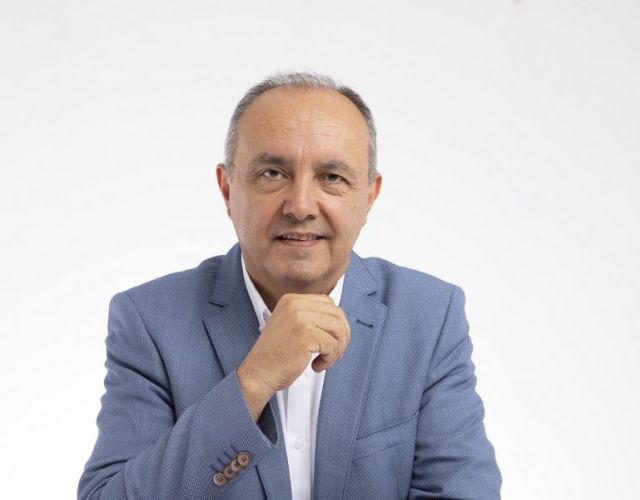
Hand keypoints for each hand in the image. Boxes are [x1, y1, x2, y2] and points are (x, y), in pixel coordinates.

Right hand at [237, 293, 350, 420]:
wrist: (257, 374)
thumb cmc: (274, 356)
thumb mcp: (290, 326)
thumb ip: (309, 317)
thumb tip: (339, 319)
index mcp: (292, 299)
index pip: (329, 304)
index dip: (335, 324)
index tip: (330, 340)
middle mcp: (296, 304)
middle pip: (338, 315)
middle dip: (341, 337)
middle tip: (332, 354)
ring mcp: (301, 318)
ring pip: (339, 329)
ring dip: (336, 349)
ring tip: (324, 360)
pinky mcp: (306, 334)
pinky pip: (333, 345)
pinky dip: (329, 359)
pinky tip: (315, 365)